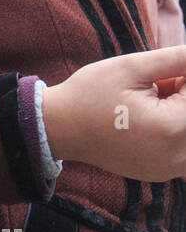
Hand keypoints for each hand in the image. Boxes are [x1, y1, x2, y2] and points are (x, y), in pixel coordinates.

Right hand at [41, 45, 185, 181]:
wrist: (57, 128)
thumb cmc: (90, 94)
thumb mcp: (132, 67)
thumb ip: (176, 59)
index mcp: (171, 127)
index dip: (181, 76)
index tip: (159, 74)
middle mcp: (176, 155)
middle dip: (181, 94)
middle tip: (155, 86)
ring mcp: (169, 169)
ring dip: (179, 113)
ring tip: (151, 104)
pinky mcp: (161, 173)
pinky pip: (181, 150)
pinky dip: (172, 131)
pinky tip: (147, 121)